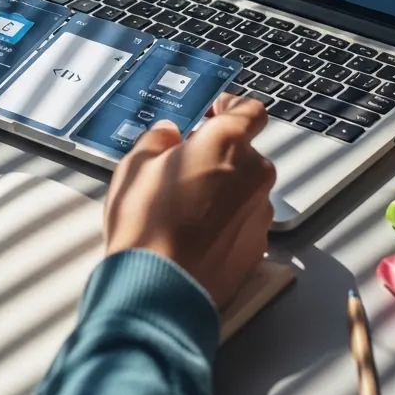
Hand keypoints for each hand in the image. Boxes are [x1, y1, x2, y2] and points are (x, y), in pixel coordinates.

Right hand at [103, 94, 275, 308]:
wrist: (159, 287)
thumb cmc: (146, 222)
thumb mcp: (135, 165)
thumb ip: (157, 140)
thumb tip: (168, 136)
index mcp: (227, 143)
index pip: (249, 110)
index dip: (231, 107)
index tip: (216, 112)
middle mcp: (253, 174)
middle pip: (244, 152)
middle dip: (219, 155)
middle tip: (184, 167)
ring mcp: (259, 213)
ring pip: (245, 189)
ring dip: (224, 190)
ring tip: (186, 207)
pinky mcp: (257, 247)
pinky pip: (244, 221)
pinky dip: (226, 221)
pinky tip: (195, 233)